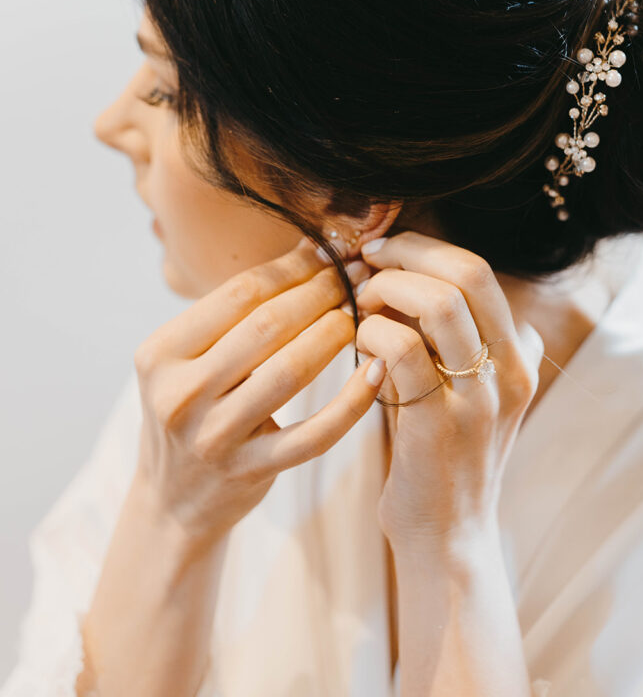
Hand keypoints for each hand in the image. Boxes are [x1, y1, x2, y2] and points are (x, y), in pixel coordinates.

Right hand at [132, 239, 379, 549]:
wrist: (172, 500)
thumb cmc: (192, 410)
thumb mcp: (188, 359)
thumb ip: (235, 312)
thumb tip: (310, 248)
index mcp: (160, 353)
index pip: (239, 293)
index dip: (293, 268)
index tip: (328, 252)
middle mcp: (181, 394)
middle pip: (267, 326)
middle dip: (320, 293)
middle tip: (355, 275)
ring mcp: (214, 437)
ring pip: (291, 372)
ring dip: (335, 333)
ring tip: (360, 312)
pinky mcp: (249, 472)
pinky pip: (314, 434)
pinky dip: (352, 402)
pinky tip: (376, 372)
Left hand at [354, 231, 542, 549]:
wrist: (447, 539)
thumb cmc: (444, 455)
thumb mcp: (471, 393)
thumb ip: (458, 341)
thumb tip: (412, 277)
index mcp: (517, 355)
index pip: (479, 269)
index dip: (424, 248)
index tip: (383, 252)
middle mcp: (509, 371)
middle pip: (468, 272)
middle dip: (407, 253)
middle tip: (367, 262)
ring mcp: (478, 399)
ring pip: (440, 304)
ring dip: (386, 290)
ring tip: (359, 305)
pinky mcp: (440, 426)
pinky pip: (402, 352)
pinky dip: (369, 334)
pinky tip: (355, 346)